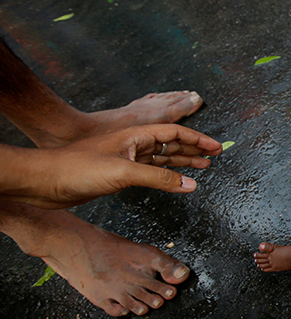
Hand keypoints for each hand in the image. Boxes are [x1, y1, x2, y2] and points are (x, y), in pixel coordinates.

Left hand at [2, 124, 221, 208]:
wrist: (45, 181)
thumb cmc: (77, 168)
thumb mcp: (124, 172)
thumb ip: (159, 180)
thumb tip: (190, 184)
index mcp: (135, 137)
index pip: (174, 134)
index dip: (197, 140)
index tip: (216, 147)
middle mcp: (133, 146)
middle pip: (171, 144)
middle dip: (194, 149)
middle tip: (215, 155)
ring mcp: (127, 160)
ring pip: (163, 160)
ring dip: (183, 163)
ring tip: (203, 166)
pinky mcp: (119, 175)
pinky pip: (152, 173)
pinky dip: (167, 177)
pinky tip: (177, 182)